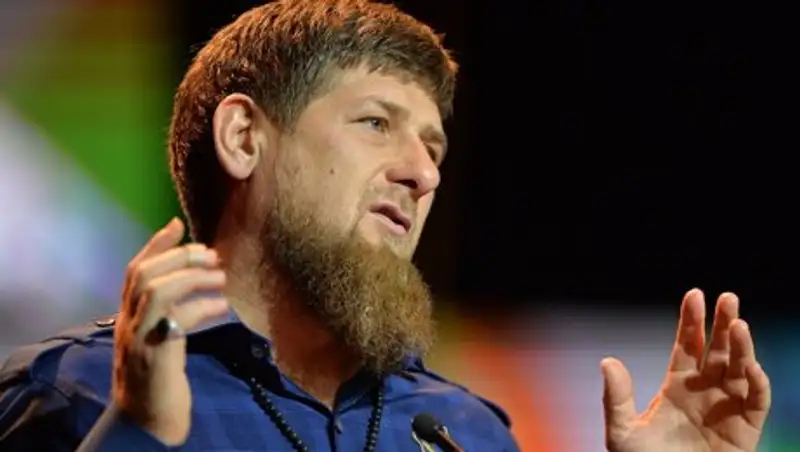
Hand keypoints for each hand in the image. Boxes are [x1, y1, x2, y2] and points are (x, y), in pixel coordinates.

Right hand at [112, 218, 228, 444]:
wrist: (145, 423)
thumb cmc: (160, 380)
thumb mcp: (161, 339)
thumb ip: (170, 311)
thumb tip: (196, 281)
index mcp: (128, 317)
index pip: (135, 270)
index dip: (156, 244)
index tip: (178, 224)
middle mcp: (128, 324)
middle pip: (143, 274)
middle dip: (178, 256)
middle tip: (212, 255)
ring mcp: (139, 339)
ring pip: (155, 291)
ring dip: (191, 277)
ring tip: (221, 277)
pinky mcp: (156, 356)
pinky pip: (176, 321)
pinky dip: (202, 307)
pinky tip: (223, 307)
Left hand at [601, 289, 770, 451]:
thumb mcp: (622, 432)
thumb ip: (616, 398)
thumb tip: (607, 361)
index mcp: (676, 386)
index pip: (687, 345)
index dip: (692, 320)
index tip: (695, 294)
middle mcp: (704, 391)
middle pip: (717, 350)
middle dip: (723, 323)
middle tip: (728, 298)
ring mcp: (726, 409)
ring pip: (740, 370)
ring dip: (742, 348)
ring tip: (739, 325)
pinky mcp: (745, 431)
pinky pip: (756, 402)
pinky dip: (758, 384)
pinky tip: (751, 367)